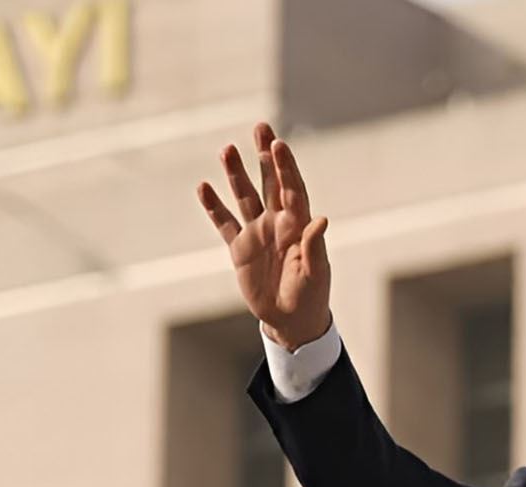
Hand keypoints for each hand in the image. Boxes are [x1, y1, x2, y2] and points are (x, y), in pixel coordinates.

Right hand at [197, 122, 331, 350]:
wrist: (290, 320)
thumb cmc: (310, 297)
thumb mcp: (315, 275)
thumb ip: (314, 247)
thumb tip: (321, 219)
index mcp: (298, 226)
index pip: (293, 189)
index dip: (286, 167)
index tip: (279, 144)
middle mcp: (278, 223)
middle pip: (271, 182)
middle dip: (265, 156)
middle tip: (260, 127)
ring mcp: (257, 233)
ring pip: (245, 196)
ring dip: (236, 174)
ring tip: (227, 149)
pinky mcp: (239, 248)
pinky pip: (224, 222)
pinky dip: (214, 206)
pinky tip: (203, 187)